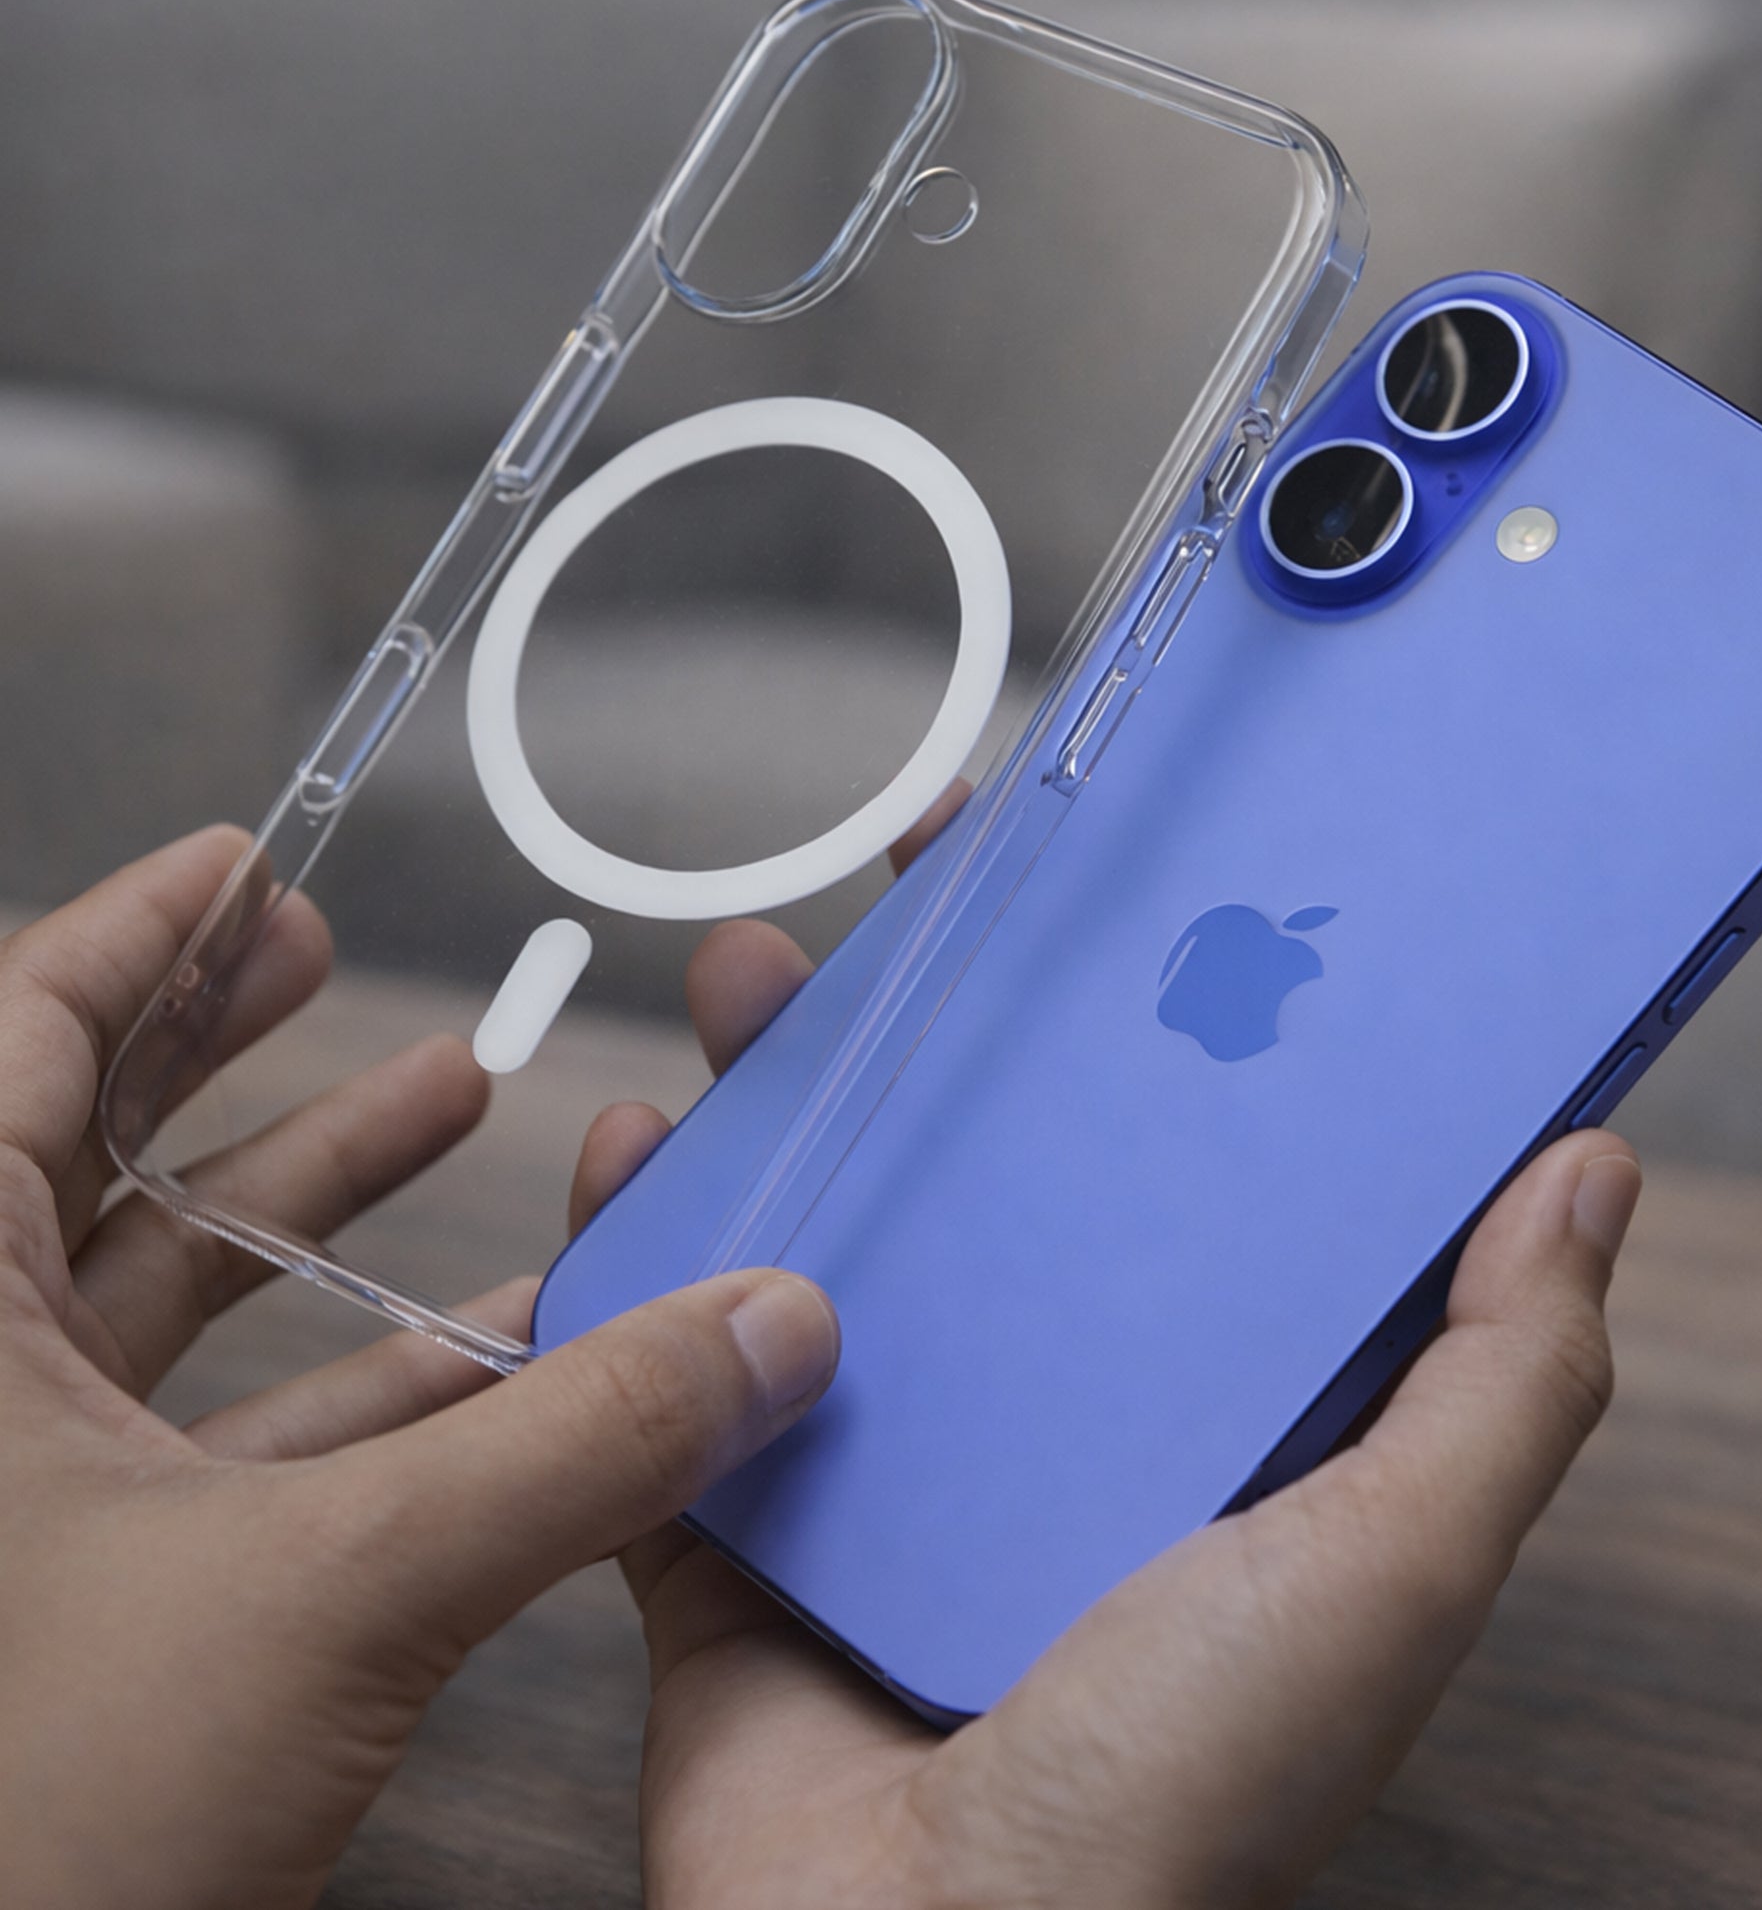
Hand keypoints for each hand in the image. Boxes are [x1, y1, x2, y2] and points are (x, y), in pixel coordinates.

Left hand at [0, 827, 840, 1909]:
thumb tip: (772, 1329)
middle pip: (88, 1157)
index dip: (133, 933)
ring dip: (317, 1214)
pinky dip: (356, 1391)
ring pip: (166, 1310)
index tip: (246, 862)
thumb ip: (571, 1452)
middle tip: (330, 960)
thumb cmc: (27, 1834)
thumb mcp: (328, 1596)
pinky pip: (224, 1450)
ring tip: (452, 1104)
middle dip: (228, 1048)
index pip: (15, 1046)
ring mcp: (14, 1514)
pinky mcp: (83, 1617)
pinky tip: (494, 1353)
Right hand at [597, 791, 1642, 1909]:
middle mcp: (1041, 1408)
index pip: (1184, 1159)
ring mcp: (880, 1457)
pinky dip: (637, 1251)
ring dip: (780, 1094)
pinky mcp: (742, 1514)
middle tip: (911, 892)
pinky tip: (630, 1151)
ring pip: (820, 1228)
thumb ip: (1503, 1381)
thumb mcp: (1390, 1564)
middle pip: (983, 1166)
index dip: (1157, 1015)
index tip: (1123, 889)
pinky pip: (668, 1356)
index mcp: (1192, 1401)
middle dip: (942, 1018)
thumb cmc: (1184, 1792)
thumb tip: (1592, 1173)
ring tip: (756, 987)